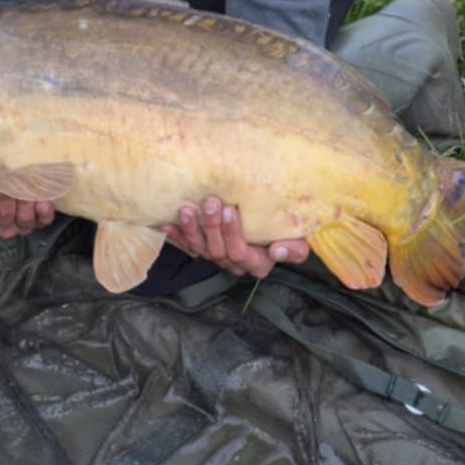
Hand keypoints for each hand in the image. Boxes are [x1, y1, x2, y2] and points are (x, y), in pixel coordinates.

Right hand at [0, 184, 54, 239]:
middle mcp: (0, 229)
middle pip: (4, 217)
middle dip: (6, 198)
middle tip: (9, 179)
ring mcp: (20, 226)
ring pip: (24, 220)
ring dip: (25, 203)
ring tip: (25, 185)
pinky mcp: (37, 221)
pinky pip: (43, 221)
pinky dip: (44, 212)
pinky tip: (43, 200)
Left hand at [161, 196, 308, 278]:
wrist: (272, 233)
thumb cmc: (285, 234)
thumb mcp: (299, 242)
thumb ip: (295, 249)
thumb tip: (278, 250)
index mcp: (257, 263)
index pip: (241, 251)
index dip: (233, 232)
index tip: (230, 208)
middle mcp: (234, 263)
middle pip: (218, 249)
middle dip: (212, 225)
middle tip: (210, 200)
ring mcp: (217, 257)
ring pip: (200, 248)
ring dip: (191, 229)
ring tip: (187, 209)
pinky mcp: (203, 250)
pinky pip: (187, 245)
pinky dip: (176, 235)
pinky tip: (165, 223)